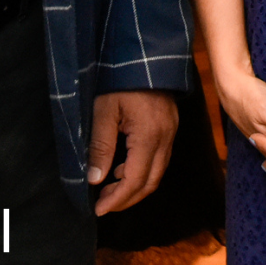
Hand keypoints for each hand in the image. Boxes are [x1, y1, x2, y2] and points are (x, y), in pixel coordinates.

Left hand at [88, 89, 178, 215]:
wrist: (146, 55)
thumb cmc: (121, 80)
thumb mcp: (104, 111)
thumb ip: (100, 146)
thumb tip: (94, 179)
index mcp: (149, 136)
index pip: (135, 180)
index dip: (117, 200)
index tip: (98, 209)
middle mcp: (165, 138)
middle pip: (150, 183)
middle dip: (127, 199)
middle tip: (104, 204)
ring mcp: (171, 132)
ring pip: (157, 172)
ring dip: (135, 186)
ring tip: (109, 187)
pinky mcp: (170, 127)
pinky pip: (160, 159)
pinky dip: (143, 170)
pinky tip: (123, 167)